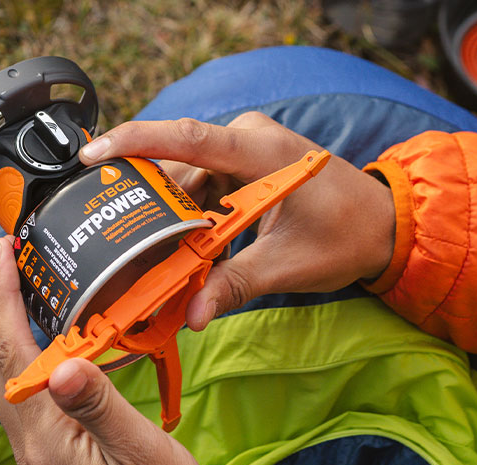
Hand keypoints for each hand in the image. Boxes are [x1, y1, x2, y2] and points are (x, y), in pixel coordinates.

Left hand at [0, 237, 227, 464]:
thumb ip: (100, 406)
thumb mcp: (142, 454)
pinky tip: (36, 336)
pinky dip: (17, 351)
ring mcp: (36, 451)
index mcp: (45, 437)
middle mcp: (29, 442)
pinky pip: (19, 392)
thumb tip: (62, 362)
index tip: (0, 253)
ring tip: (11, 283)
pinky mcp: (50, 455)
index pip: (7, 352)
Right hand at [79, 113, 395, 330]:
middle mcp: (247, 140)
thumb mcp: (285, 265)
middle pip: (177, 169)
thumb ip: (234, 286)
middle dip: (147, 209)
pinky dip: (188, 221)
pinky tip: (181, 251)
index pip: (188, 139)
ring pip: (185, 183)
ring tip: (149, 258)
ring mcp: (244, 153)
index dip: (136, 143)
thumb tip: (190, 314)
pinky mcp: (242, 169)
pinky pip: (200, 191)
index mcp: (261, 150)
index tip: (93, 156)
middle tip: (120, 246)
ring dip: (168, 221)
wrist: (383, 226)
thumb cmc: (347, 235)